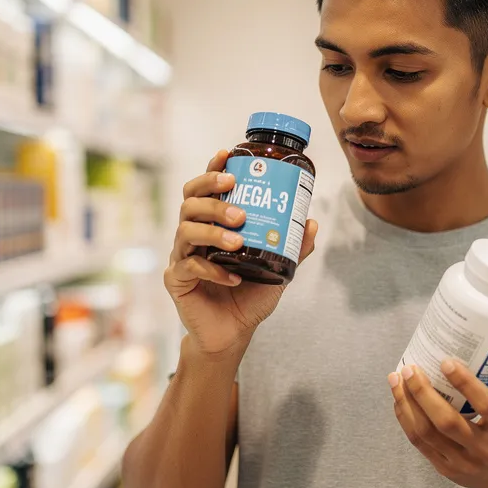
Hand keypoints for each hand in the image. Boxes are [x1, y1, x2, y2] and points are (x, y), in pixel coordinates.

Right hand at [166, 150, 319, 357]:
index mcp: (212, 224)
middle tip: (237, 202)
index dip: (213, 169)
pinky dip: (213, 269)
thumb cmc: (249, 296)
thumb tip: (311, 222)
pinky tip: (234, 276)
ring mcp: (181, 256)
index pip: (205, 189)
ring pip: (186, 230)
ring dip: (213, 230)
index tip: (228, 154)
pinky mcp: (176, 280)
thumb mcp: (278, 269)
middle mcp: (193, 235)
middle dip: (212, 196)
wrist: (233, 333)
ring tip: (238, 240)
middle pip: (190, 202)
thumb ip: (292, 247)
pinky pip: (188, 266)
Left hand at [389, 349, 487, 487]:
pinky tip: (400, 399)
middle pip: (447, 422)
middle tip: (409, 368)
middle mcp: (487, 450)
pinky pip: (420, 444)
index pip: (486, 406)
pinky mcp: (447, 470)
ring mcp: (464, 463)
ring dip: (407, 404)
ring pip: (427, 434)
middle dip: (422, 393)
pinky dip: (406, 419)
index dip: (465, 383)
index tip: (445, 361)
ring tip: (396, 379)